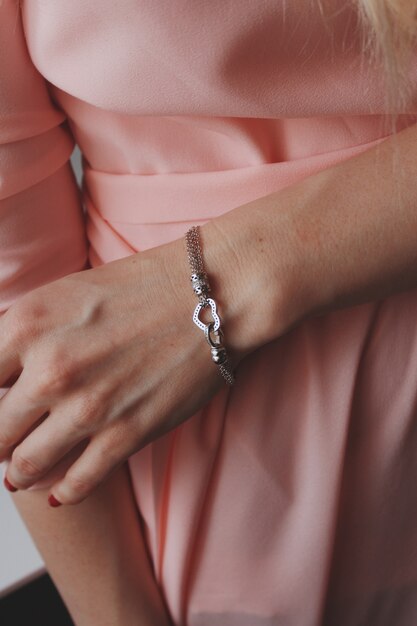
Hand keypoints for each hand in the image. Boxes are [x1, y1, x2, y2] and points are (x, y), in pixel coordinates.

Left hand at [0, 234, 244, 504]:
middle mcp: (50, 369)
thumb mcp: (64, 292)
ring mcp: (88, 408)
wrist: (214, 296)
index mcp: (27, 325)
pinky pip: (75, 485)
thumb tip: (1, 373)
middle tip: (5, 442)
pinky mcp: (126, 435)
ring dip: (19, 472)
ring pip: (24, 466)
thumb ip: (23, 333)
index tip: (2, 406)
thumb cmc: (143, 286)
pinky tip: (57, 492)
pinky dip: (61, 493)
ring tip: (20, 472)